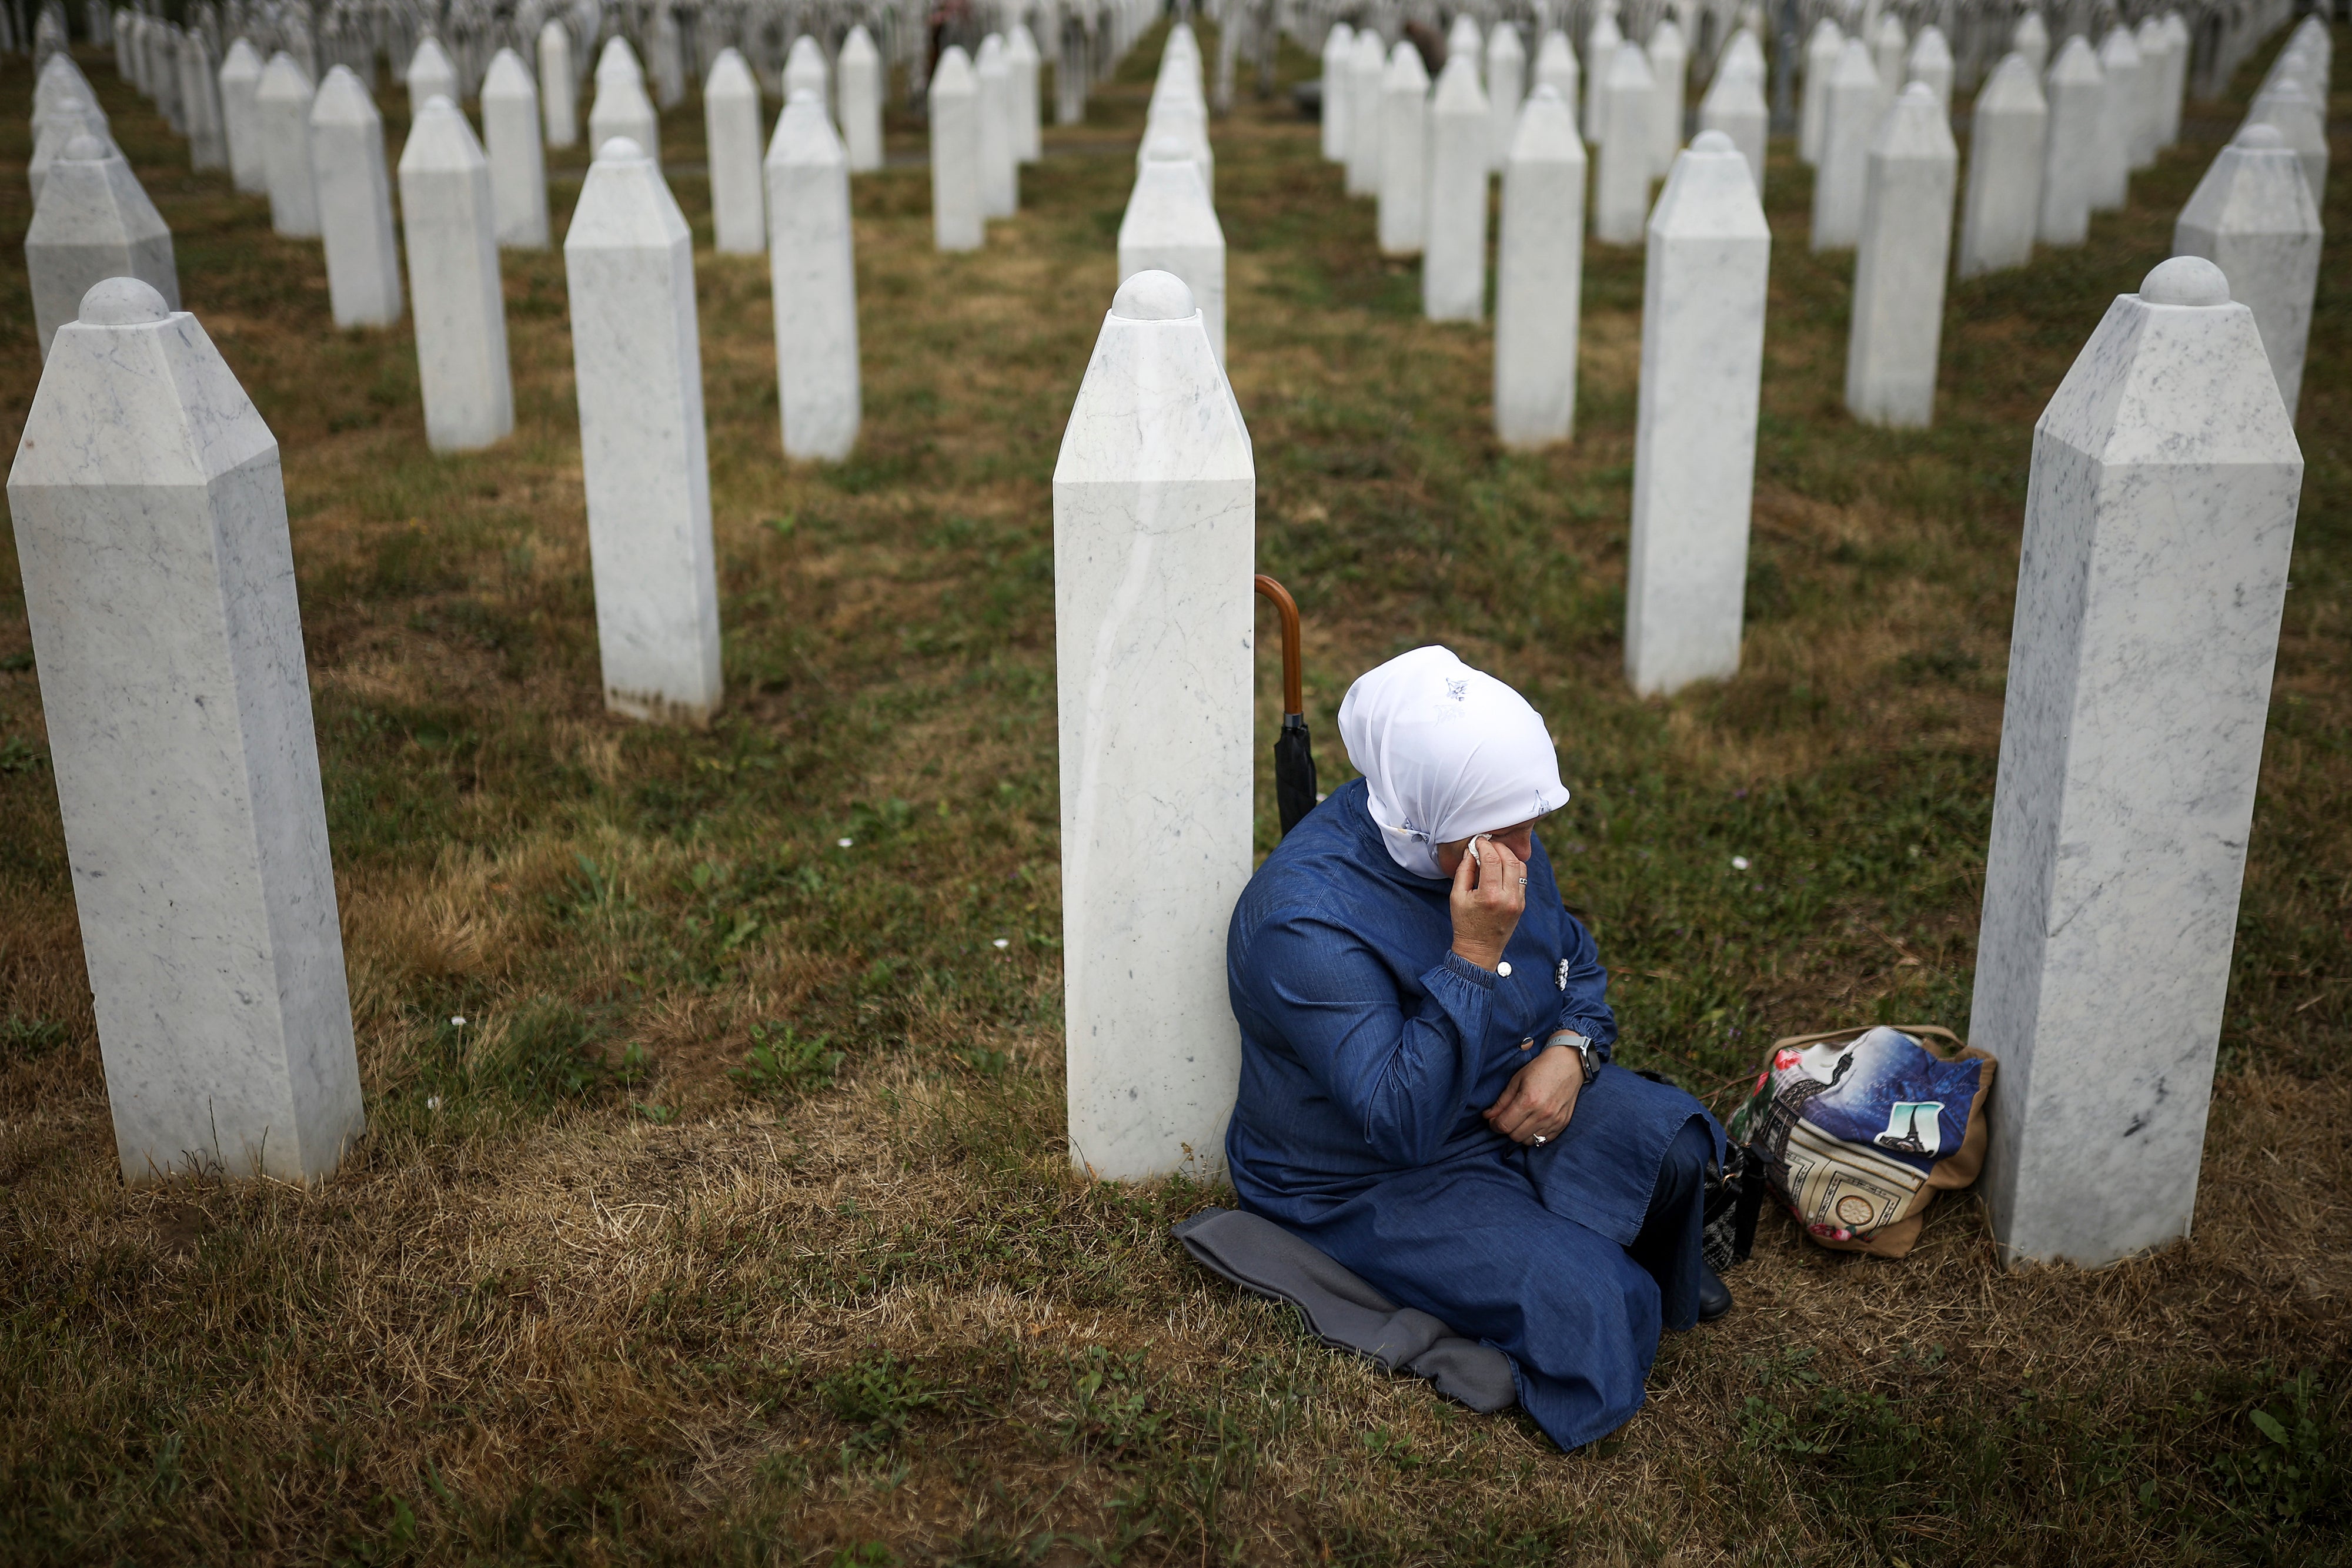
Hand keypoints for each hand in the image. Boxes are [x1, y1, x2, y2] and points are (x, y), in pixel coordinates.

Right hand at [1449, 833, 1525, 972]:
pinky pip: (1522, 878)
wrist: (1479, 949)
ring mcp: (1518, 901)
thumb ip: (1464, 871)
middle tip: (1486, 843)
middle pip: (1509, 859)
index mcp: (1490, 896)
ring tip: (1495, 853)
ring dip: (1508, 855)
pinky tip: (1502, 866)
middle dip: (1498, 847)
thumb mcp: (1457, 896)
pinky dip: (1513, 867)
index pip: (1491, 859)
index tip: (1477, 841)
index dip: (1484, 845)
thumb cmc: (1465, 924)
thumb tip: (1471, 851)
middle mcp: (1508, 897)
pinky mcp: (1522, 904)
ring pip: (1520, 867)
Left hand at [1484, 1044, 1583, 1144]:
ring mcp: (1554, 1121)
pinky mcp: (1563, 1124)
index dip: (1494, 1125)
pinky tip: (1533, 1123)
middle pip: (1515, 1136)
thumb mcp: (1516, 1080)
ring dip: (1520, 1134)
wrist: (1568, 1064)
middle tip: (1505, 1119)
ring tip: (1520, 1121)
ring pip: (1529, 1141)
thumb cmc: (1541, 1068)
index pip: (1504, 1125)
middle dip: (1506, 1129)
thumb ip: (1502, 1101)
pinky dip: (1535, 1135)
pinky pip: (1544, 1140)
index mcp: (1528, 1101)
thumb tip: (1488, 1116)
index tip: (1492, 1120)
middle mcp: (1542, 1114)